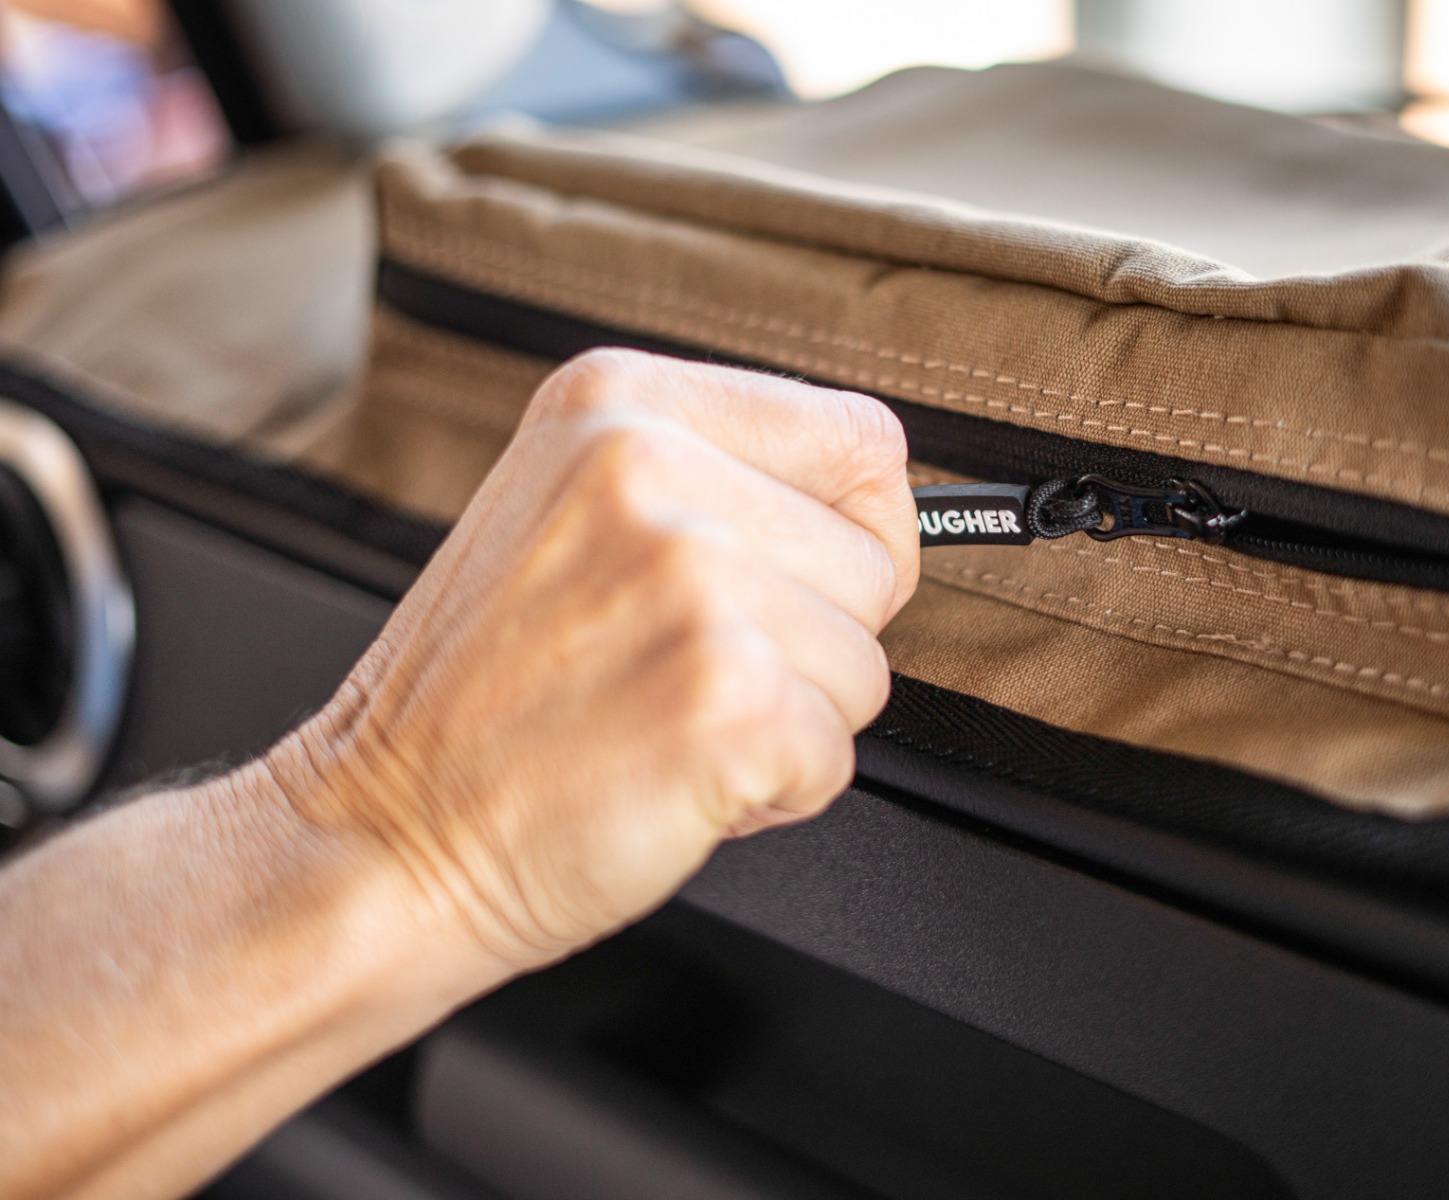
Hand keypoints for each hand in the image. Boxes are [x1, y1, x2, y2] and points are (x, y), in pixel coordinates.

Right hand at [273, 351, 917, 975]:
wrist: (379, 835)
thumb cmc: (481, 701)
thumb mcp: (573, 514)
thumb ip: (711, 482)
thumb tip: (885, 507)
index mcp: (620, 402)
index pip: (861, 438)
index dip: (854, 533)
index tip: (796, 583)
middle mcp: (654, 466)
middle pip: (875, 562)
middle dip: (810, 642)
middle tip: (680, 672)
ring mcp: (693, 577)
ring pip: (864, 665)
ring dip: (788, 720)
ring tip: (662, 721)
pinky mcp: (727, 693)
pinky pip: (837, 754)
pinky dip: (773, 794)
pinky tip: (671, 777)